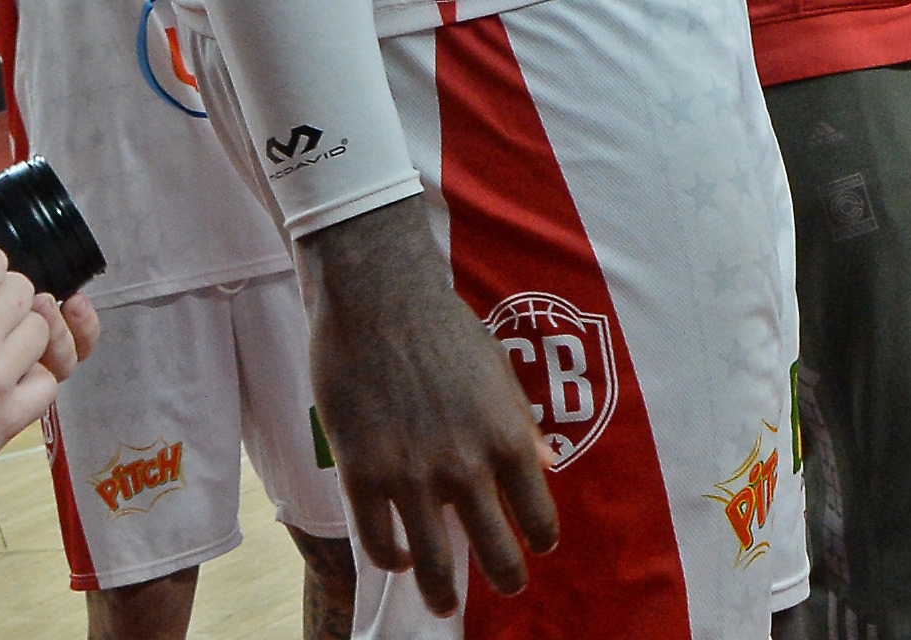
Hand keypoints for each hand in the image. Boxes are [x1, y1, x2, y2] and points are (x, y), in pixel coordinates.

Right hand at [297, 197, 558, 614]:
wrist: (381, 305)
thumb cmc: (446, 330)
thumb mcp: (498, 375)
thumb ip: (519, 425)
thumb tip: (547, 463)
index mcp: (508, 439)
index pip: (536, 512)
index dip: (540, 537)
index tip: (539, 548)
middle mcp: (466, 467)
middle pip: (494, 549)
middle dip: (505, 577)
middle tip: (509, 589)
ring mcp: (412, 477)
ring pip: (434, 561)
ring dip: (442, 591)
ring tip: (445, 606)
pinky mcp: (363, 475)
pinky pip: (379, 540)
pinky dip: (392, 558)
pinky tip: (400, 559)